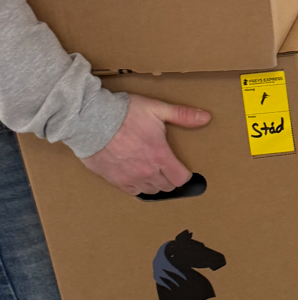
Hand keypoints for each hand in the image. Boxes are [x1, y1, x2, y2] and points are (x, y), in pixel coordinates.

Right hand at [81, 94, 210, 195]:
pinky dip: (137, 186)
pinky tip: (135, 174)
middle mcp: (147, 171)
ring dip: (154, 183)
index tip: (181, 167)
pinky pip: (132, 191)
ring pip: (150, 191)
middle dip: (169, 177)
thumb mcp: (156, 108)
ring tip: (151, 170)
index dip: (184, 174)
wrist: (91, 120)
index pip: (181, 178)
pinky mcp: (115, 180)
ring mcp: (131, 178)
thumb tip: (205, 118)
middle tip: (165, 166)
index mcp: (160, 156)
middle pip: (167, 186)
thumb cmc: (123, 113)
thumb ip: (182, 115)